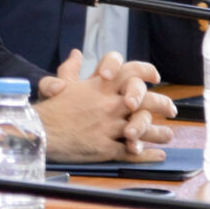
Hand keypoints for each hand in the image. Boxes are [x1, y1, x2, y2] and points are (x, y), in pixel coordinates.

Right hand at [34, 50, 172, 161]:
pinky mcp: (105, 148)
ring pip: (142, 128)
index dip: (145, 72)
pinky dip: (147, 154)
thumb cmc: (49, 109)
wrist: (37, 132)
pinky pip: (131, 151)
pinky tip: (157, 155)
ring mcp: (108, 126)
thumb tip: (76, 53)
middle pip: (145, 100)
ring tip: (168, 134)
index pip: (129, 72)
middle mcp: (108, 105)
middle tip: (171, 109)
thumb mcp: (59, 83)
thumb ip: (70, 69)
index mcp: (99, 87)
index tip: (155, 77)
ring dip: (159, 132)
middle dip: (163, 104)